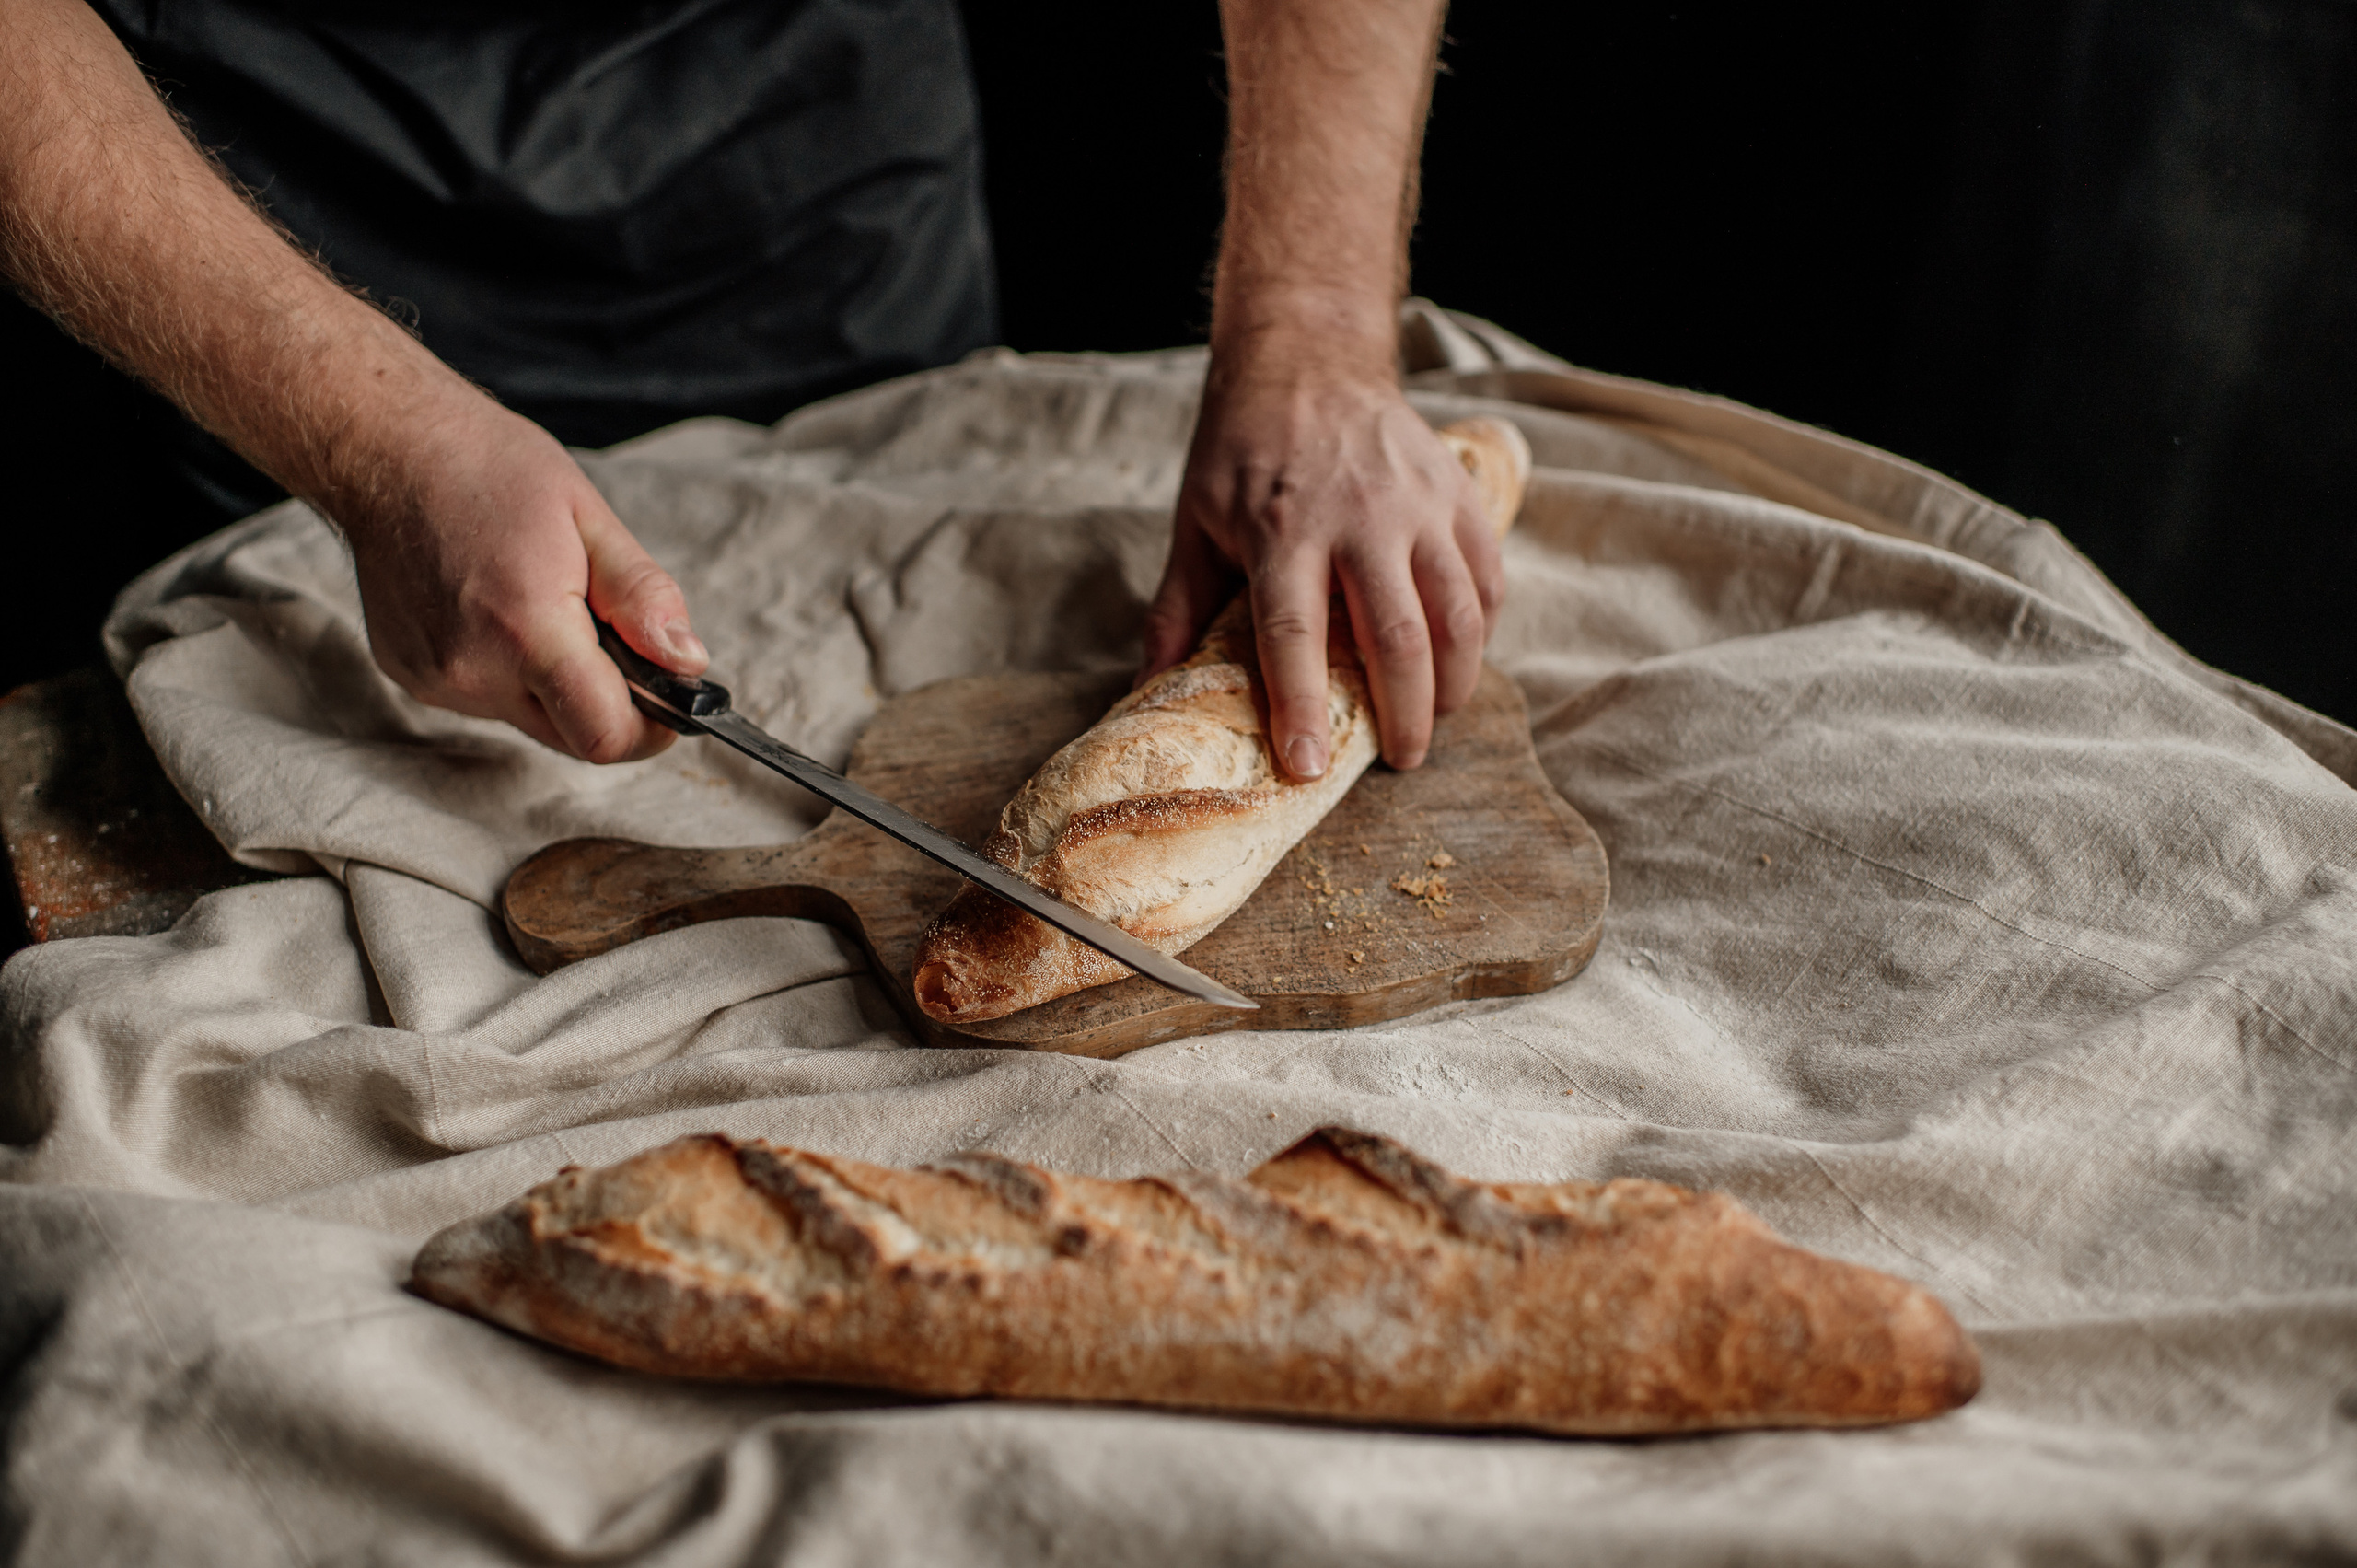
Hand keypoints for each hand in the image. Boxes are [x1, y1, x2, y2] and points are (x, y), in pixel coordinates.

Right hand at [333, 390, 707, 762]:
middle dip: (606, 700)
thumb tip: (688, 663)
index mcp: (526, 630)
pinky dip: (507, 670)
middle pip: (571, 736)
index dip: (650, 728)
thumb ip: (643, 598)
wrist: (385, 448)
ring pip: (530, 717)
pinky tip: (493, 608)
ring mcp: (435, 679)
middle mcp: (472, 669)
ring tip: (539, 604)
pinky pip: (486, 698)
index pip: (605, 736)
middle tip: (604, 630)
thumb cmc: (490, 468)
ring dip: (553, 682)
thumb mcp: (589, 518)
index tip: (669, 699)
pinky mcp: (411, 676)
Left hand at [1144, 352, 1502, 776]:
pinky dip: (1481, 631)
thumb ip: (1177, 607)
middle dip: (1403, 714)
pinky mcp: (1457, 494)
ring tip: (1434, 721)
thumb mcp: (1195, 520)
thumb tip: (1145, 689)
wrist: (1309, 357)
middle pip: (1395, 637)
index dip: (1300, 706)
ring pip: (1457, 614)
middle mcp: (1359, 517)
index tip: (1307, 767)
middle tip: (1399, 761)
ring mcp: (1418, 505)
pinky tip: (1460, 661)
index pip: (1293, 634)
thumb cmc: (1244, 447)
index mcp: (1282, 529)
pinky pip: (1486, 577)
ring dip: (1453, 683)